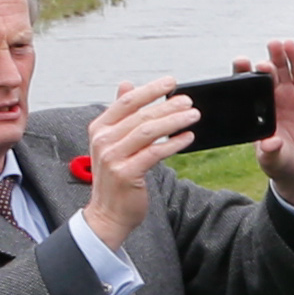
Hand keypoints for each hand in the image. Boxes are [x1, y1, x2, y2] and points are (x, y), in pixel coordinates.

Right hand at [74, 73, 199, 246]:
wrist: (108, 213)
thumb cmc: (116, 177)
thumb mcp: (112, 142)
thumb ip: (121, 115)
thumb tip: (126, 84)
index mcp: (99, 128)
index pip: (127, 102)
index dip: (150, 90)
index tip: (172, 81)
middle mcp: (103, 141)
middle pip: (141, 115)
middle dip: (167, 105)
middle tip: (189, 101)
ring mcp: (113, 157)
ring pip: (149, 131)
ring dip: (174, 121)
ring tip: (194, 115)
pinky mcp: (127, 174)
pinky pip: (155, 153)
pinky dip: (174, 143)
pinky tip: (189, 137)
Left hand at [245, 37, 293, 207]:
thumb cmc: (282, 162)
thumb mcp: (274, 160)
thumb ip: (271, 152)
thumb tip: (270, 144)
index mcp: (256, 112)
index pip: (245, 89)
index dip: (241, 74)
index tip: (240, 63)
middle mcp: (270, 99)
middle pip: (263, 76)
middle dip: (260, 67)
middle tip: (259, 63)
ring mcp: (288, 96)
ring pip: (281, 70)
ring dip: (277, 56)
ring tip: (275, 44)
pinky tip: (290, 46)